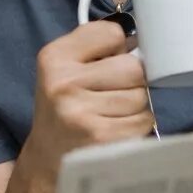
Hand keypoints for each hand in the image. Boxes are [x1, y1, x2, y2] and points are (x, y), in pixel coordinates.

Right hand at [17, 20, 152, 192]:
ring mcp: (82, 112)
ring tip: (111, 114)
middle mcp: (63, 83)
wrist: (48, 160)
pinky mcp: (102, 137)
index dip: (117, 49)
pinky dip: (137, 125)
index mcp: (54, 58)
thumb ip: (97, 47)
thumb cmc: (65, 108)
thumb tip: (145, 40)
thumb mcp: (64, 69)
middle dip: (131, 81)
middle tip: (111, 94)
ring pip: (142, 96)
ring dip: (136, 106)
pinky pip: (144, 121)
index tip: (104, 65)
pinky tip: (116, 129)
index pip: (112, 33)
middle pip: (133, 66)